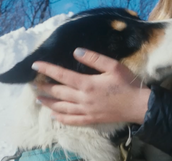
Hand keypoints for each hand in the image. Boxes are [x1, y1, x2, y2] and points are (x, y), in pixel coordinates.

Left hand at [31, 48, 150, 125]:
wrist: (138, 105)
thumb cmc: (127, 83)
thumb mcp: (113, 65)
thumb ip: (94, 58)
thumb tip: (76, 51)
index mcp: (87, 84)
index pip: (62, 75)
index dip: (47, 69)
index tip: (35, 65)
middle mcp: (83, 99)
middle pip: (59, 93)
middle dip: (44, 87)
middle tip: (33, 83)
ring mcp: (86, 111)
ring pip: (62, 108)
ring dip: (49, 103)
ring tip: (38, 99)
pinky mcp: (91, 119)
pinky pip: (72, 120)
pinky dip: (61, 118)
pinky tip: (54, 116)